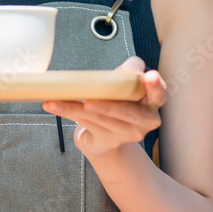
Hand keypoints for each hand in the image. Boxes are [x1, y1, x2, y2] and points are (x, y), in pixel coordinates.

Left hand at [41, 56, 166, 159]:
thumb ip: (129, 71)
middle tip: (90, 101)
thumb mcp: (123, 82)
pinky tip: (54, 105)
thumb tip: (128, 71)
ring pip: (100, 118)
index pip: (158, 93)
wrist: (103, 133)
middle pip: (127, 112)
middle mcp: (144, 121)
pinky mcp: (108, 140)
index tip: (150, 77)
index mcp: (152, 102)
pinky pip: (86, 123)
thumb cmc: (116, 100)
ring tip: (56, 100)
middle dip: (108, 106)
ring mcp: (128, 134)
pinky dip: (67, 112)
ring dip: (76, 107)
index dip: (155, 86)